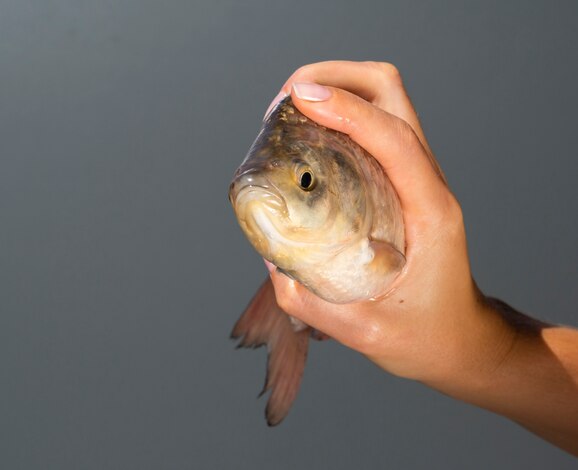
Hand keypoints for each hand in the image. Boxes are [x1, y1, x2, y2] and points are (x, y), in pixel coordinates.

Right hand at [266, 61, 515, 385]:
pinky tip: (306, 136)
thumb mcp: (365, 332)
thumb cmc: (425, 336)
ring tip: (289, 111)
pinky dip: (339, 113)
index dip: (346, 109)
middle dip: (336, 77)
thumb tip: (270, 261)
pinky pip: (373, 126)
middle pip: (390, 93)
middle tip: (287, 100)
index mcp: (430, 210)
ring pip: (383, 100)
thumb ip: (308, 301)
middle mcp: (427, 181)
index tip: (298, 99)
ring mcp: (416, 176)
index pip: (394, 138)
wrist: (461, 339)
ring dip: (337, 88)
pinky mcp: (401, 182)